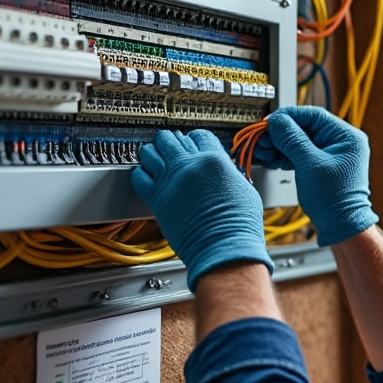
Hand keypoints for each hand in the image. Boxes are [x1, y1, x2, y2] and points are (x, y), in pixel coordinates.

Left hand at [131, 129, 271, 288]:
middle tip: (170, 148)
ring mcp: (171, 180)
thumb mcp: (243, 188)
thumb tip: (223, 171)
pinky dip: (141, 173)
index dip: (195, 138)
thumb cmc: (238, 225)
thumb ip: (228, 173)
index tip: (192, 143)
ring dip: (153, 153)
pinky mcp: (157, 198)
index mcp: (214, 160)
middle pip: (171, 138)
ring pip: (151, 152)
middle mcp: (190, 166)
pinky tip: (146, 177)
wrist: (224, 247)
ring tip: (155, 157)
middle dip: (171, 142)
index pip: (199, 135)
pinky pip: (139, 176)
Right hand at [254, 106, 377, 245]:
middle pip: (304, 128)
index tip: (269, 121)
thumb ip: (292, 139)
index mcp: (346, 136)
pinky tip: (271, 158)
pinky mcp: (322, 168)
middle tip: (261, 138)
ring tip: (262, 150)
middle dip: (280, 134)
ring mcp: (332, 155)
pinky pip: (301, 154)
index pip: (313, 115)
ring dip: (279, 145)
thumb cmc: (334, 201)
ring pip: (300, 142)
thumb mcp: (309, 164)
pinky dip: (285, 156)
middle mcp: (341, 143)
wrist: (340, 228)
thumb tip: (277, 121)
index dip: (288, 117)